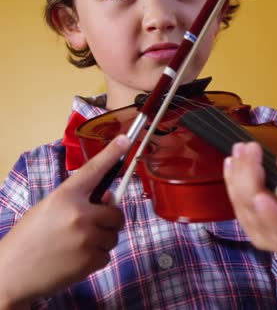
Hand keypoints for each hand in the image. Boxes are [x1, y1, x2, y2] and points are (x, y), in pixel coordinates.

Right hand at [0, 135, 129, 307]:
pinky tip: (75, 260)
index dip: (111, 154)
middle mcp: (80, 214)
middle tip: (89, 228)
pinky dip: (96, 258)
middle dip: (108, 220)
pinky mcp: (91, 260)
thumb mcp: (48, 210)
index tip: (125, 140)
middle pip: (116, 212)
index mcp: (65, 196)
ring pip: (114, 235)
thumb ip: (77, 201)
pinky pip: (107, 255)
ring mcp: (88, 237)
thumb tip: (107, 198)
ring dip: (102, 240)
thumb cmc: (28, 239)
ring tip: (76, 246)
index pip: (93, 170)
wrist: (10, 274)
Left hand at [223, 142, 276, 280]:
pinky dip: (232, 180)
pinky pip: (235, 202)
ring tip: (241, 149)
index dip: (272, 216)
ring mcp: (259, 235)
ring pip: (242, 205)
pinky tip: (233, 162)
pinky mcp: (247, 227)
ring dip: (238, 174)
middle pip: (256, 211)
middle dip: (249, 177)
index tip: (262, 197)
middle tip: (250, 148)